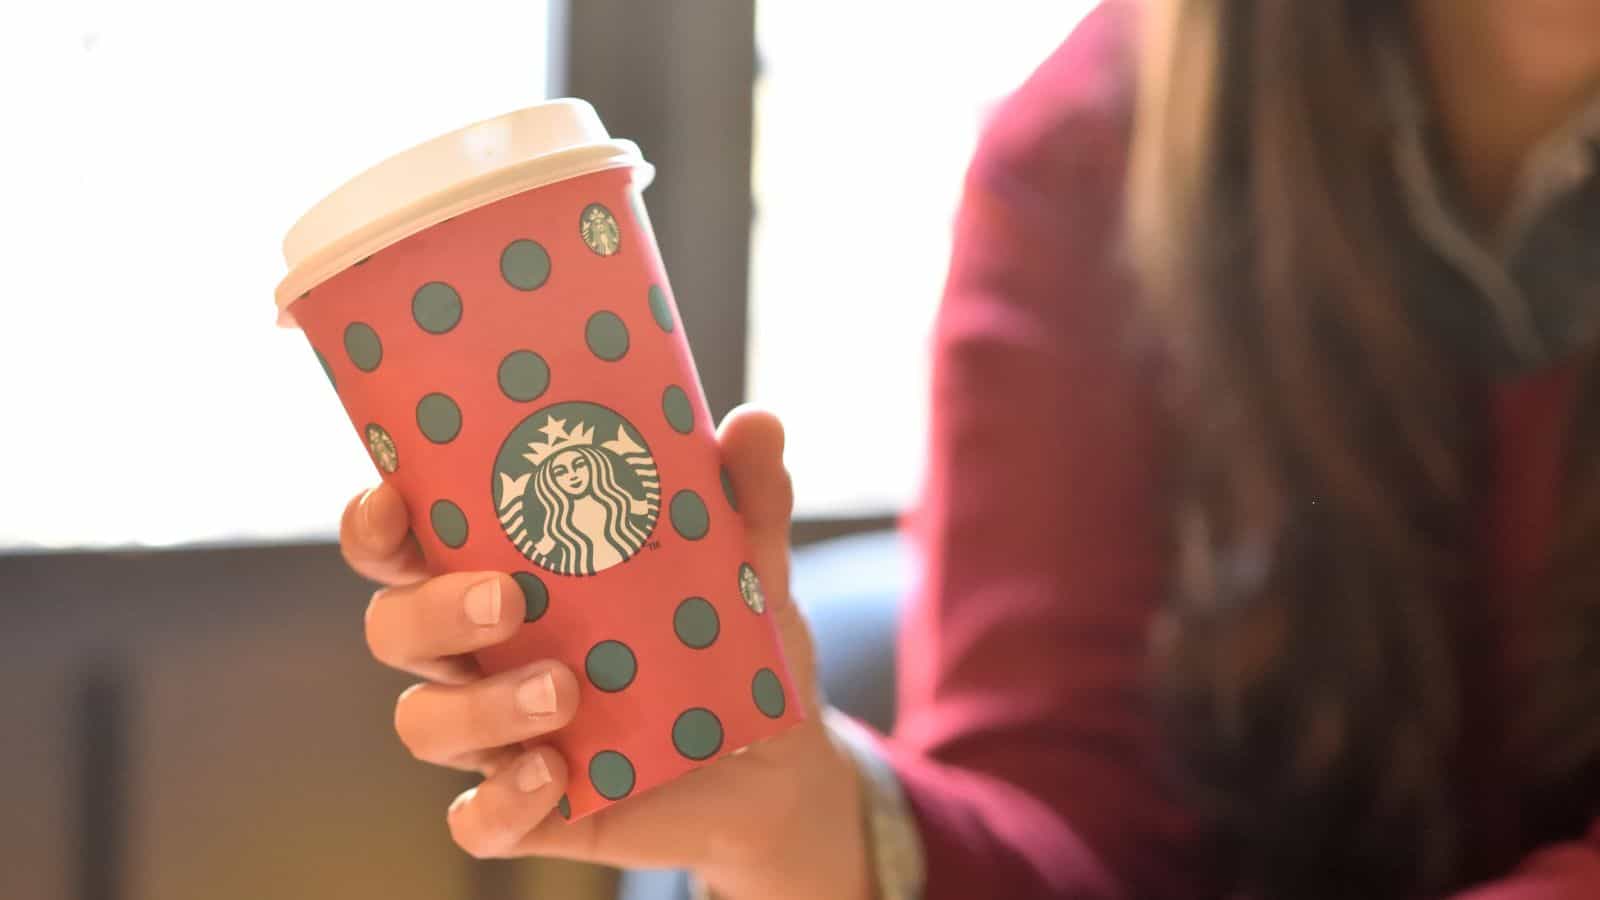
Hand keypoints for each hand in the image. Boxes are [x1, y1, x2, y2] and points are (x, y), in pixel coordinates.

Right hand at [340, 407, 871, 898]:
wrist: (782, 760)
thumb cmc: (729, 644)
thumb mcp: (747, 565)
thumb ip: (746, 496)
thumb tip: (756, 423)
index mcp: (507, 574)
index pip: (405, 545)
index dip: (375, 523)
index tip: (394, 498)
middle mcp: (483, 653)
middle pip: (394, 627)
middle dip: (431, 609)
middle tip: (509, 598)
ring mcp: (501, 734)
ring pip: (423, 723)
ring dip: (480, 706)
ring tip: (565, 691)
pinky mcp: (533, 807)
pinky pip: (477, 822)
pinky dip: (500, 804)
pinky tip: (555, 775)